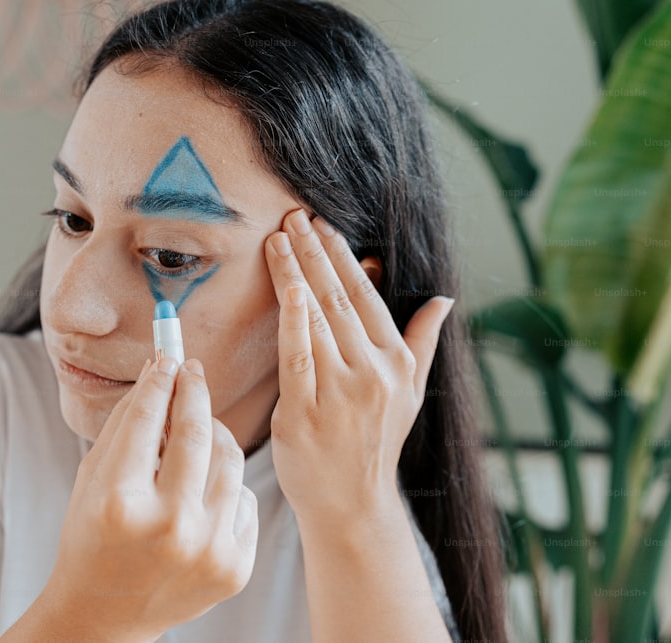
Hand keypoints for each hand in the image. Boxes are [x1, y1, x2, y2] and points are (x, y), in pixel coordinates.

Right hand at [47, 357, 258, 639]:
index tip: (169, 358)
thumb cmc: (92, 537)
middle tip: (192, 372)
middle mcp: (169, 527)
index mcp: (120, 503)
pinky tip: (203, 488)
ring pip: (231, 461)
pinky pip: (245, 499)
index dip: (161, 381)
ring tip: (198, 428)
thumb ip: (126, 423)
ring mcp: (208, 551)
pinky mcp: (236, 569)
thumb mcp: (94, 478)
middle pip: (197, 432)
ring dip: (216, 434)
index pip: (147, 419)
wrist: (104, 615)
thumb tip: (160, 369)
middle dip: (194, 392)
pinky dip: (226, 485)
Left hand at [264, 208, 454, 527]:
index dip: (342, 257)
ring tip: (276, 239)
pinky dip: (292, 320)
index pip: (366, 296)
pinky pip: (298, 356)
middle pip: (338, 298)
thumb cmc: (375, 444)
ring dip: (294, 273)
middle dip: (314, 252)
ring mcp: (341, 392)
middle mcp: (373, 372)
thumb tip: (444, 298)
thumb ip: (422, 342)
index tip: (322, 224)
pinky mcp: (306, 411)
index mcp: (397, 361)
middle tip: (292, 216)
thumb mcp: (410, 394)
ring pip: (315, 319)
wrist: (352, 504)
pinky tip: (284, 287)